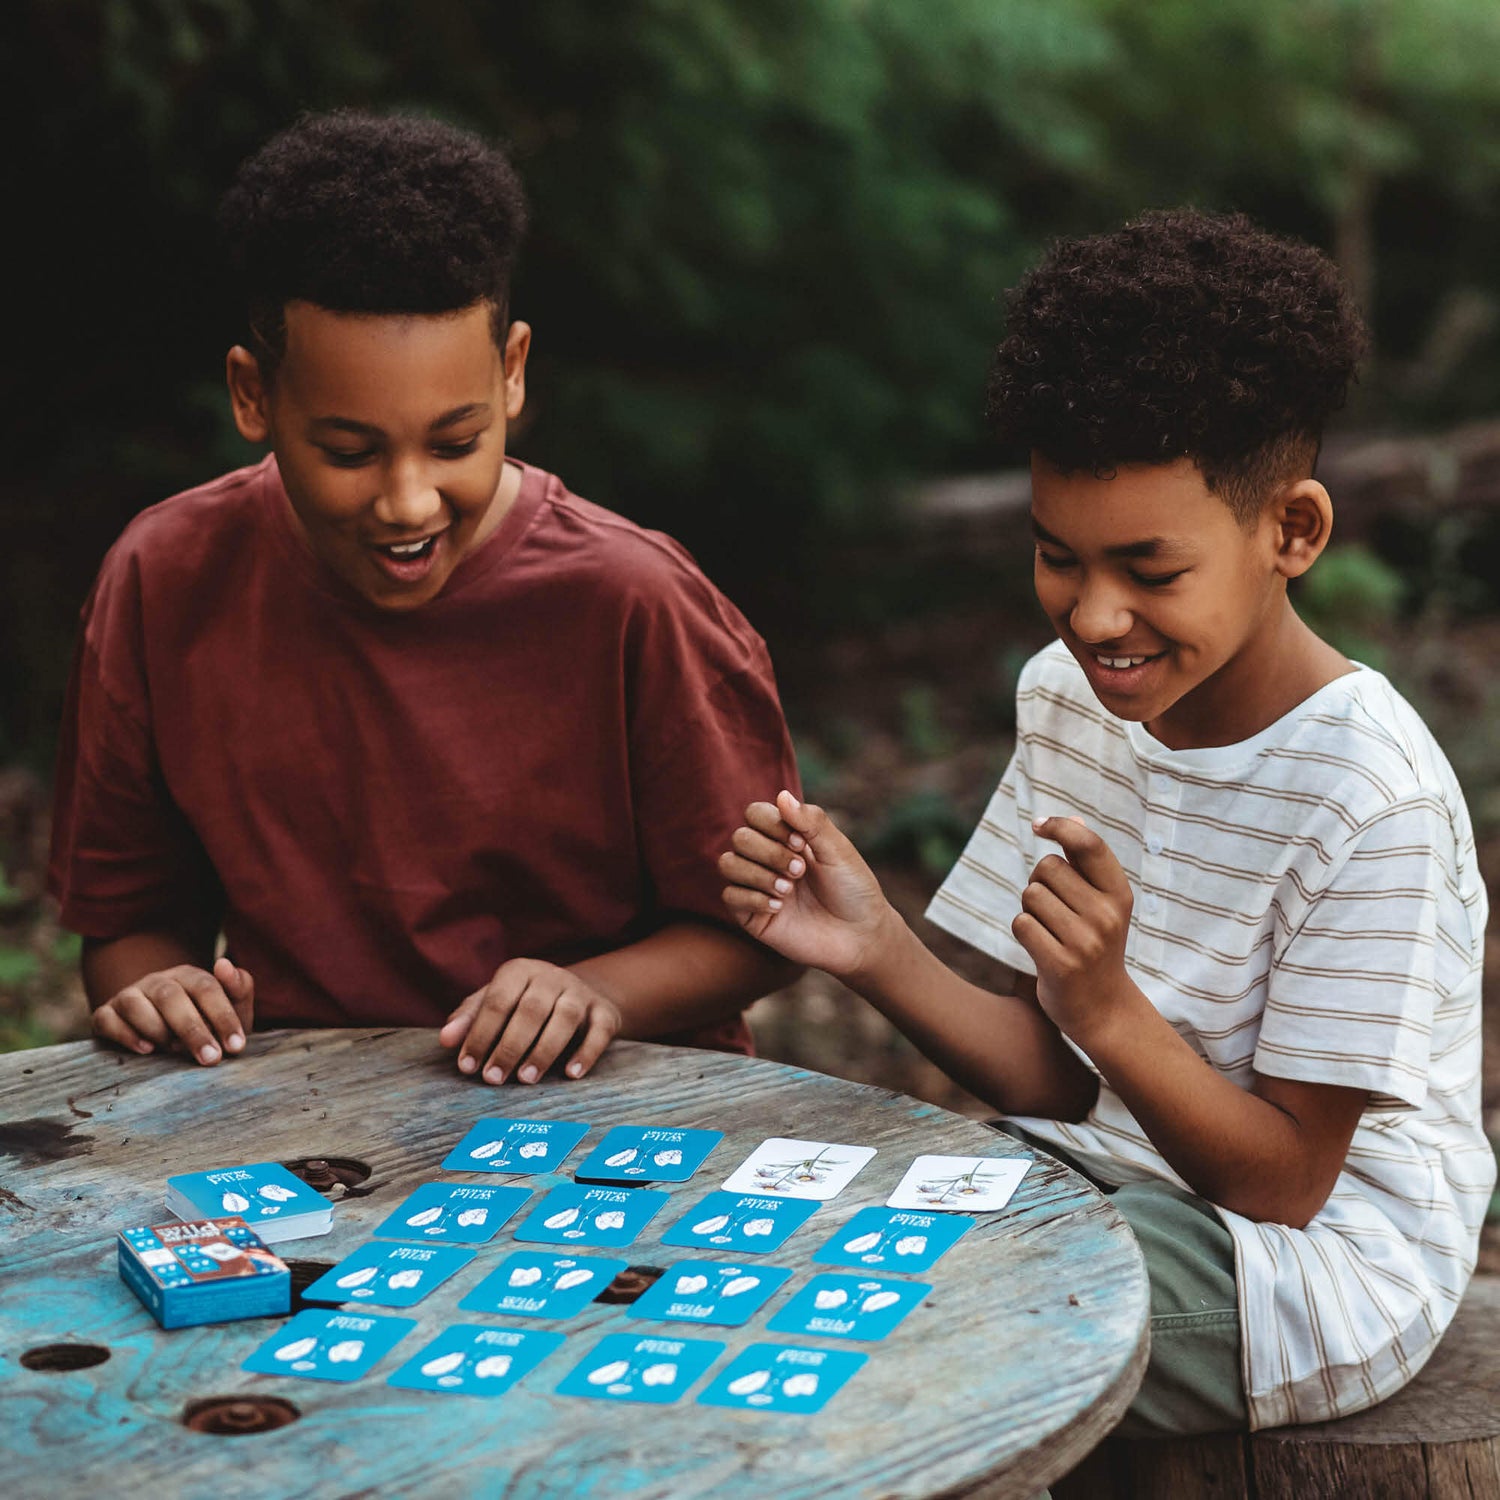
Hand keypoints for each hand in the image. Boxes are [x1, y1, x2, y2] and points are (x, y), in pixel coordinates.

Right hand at [91, 958, 253, 1065]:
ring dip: (157, 1030)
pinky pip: (107, 1020)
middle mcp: (157, 982)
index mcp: (189, 976)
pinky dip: (125, 1035)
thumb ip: (238, 989)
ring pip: (135, 1004)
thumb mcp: (229, 1010)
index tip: (237, 1046)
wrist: (163, 1038)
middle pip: (171, 997)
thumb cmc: (205, 1023)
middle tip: (212, 1058)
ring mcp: (129, 997)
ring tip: (175, 1051)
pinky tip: (146, 1050)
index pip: (207, 988)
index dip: (223, 1016)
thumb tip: (226, 965)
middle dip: (194, 1030)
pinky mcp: (105, 1015)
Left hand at [438, 959, 621, 1084]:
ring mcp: (580, 993)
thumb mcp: (495, 1003)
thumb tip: (446, 1039)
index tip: (468, 1067)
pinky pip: (600, 1030)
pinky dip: (586, 1052)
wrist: (577, 994)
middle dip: (509, 1047)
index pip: (497, 1001)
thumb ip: (470, 1018)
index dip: (480, 1034)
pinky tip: (571, 1074)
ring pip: (565, 1018)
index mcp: (519, 971)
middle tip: (493, 1079)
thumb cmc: (523, 1003)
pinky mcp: (605, 1011)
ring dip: (544, 1050)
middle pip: (530, 1010)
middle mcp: (551, 976)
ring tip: (525, 1079)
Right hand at [719, 790, 895, 979]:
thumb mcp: (838, 850)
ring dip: (758, 874)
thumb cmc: (853, 889)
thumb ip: (811, 821)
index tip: (802, 843)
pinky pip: (729, 896)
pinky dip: (753, 898)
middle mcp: (767, 858)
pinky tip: (779, 907)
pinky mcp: (752, 915)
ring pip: (728, 864)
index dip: (772, 824)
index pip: (755, 814)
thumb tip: (781, 794)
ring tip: (788, 890)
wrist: (860, 936)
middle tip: (800, 871)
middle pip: (740, 837)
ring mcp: (757, 886)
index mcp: (786, 837)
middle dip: (769, 852)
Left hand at [1011, 816, 1133, 1041]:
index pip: (1088, 844)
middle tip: (1054, 911)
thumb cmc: (1095, 945)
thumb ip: (1085, 862)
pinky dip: (1024, 931)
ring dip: (1030, 909)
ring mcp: (1085, 941)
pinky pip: (1021, 924)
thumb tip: (1071, 816)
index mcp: (1119, 895)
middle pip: (1047, 868)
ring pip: (1030, 895)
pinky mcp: (1061, 964)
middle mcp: (1107, 915)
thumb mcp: (1101, 904)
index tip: (1039, 824)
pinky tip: (1041, 948)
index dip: (1060, 826)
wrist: (1103, 1009)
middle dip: (1039, 883)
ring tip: (1050, 931)